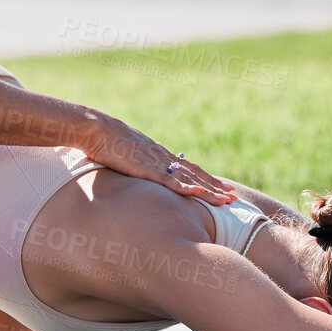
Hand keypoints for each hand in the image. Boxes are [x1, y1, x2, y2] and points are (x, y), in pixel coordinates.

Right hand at [79, 113, 235, 204]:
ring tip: (226, 199)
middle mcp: (163, 158)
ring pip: (189, 179)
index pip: (189, 168)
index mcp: (160, 155)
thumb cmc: (107, 142)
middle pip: (196, 174)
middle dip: (215, 186)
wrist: (98, 130)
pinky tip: (199, 193)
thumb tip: (138, 169)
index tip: (221, 187)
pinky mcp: (146, 169)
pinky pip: (170, 181)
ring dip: (209, 190)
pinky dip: (186, 187)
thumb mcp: (126, 154)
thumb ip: (137, 162)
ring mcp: (157, 163)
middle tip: (233, 197)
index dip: (206, 178)